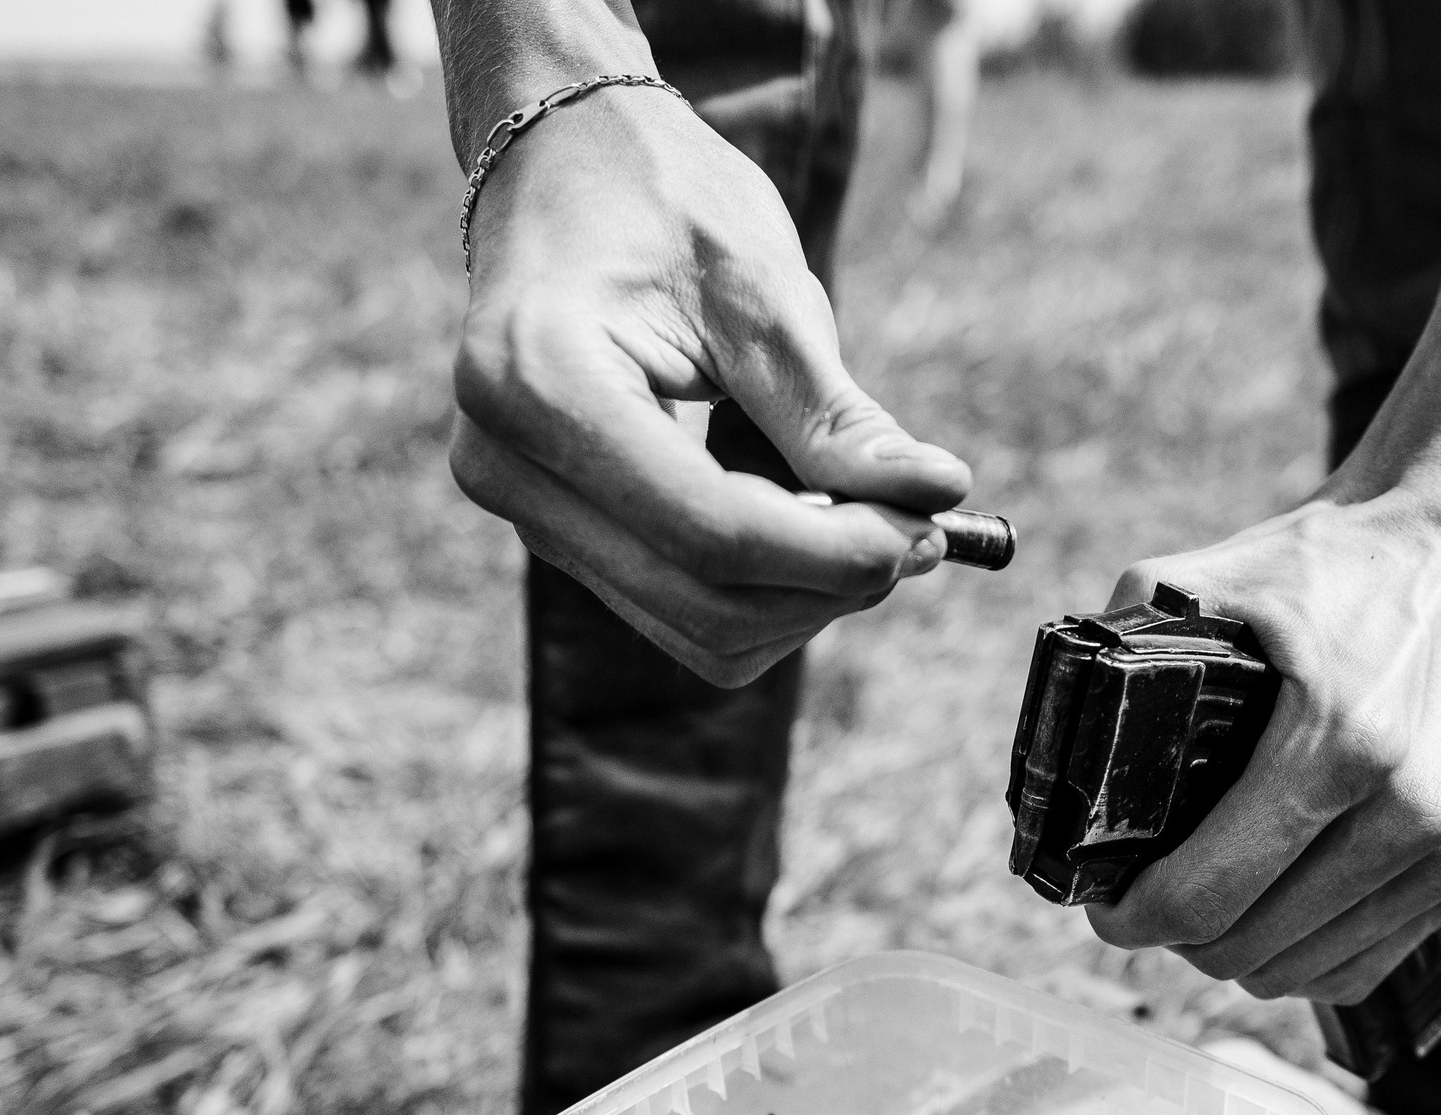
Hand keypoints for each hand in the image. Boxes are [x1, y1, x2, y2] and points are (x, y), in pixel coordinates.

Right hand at [449, 86, 971, 685]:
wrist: (562, 160)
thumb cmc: (660, 197)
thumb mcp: (762, 290)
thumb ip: (836, 416)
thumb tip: (937, 494)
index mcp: (539, 382)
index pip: (711, 530)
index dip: (836, 553)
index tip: (930, 529)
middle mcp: (503, 463)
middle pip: (704, 603)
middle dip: (828, 583)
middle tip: (921, 530)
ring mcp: (517, 507)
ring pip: (695, 629)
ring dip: (801, 594)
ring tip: (855, 501)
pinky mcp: (550, 527)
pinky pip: (676, 607)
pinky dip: (762, 583)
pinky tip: (794, 504)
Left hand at [1088, 94, 1440, 1007]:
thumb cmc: (1341, 546)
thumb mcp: (1220, 568)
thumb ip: (1136, 629)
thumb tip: (1058, 698)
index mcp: (1327, 739)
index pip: (1206, 888)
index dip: (1132, 915)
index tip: (1100, 901)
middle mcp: (1398, 804)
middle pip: (1252, 944)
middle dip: (1176, 940)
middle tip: (1134, 909)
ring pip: (1316, 963)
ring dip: (1244, 960)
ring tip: (1199, 917)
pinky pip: (1378, 949)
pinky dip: (1316, 957)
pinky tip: (1277, 925)